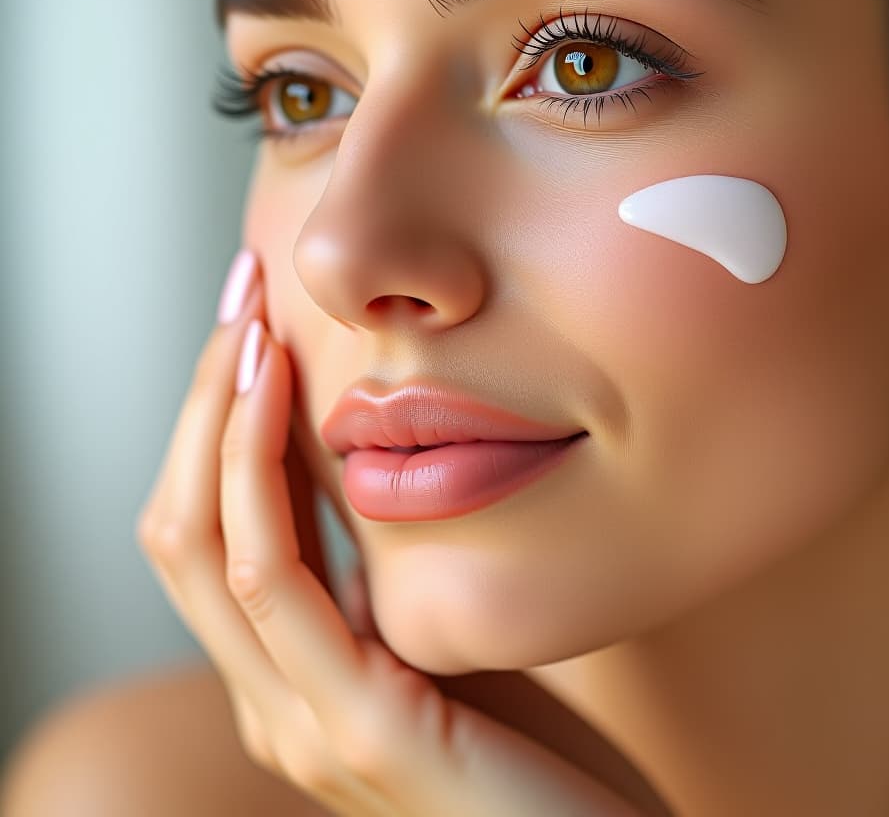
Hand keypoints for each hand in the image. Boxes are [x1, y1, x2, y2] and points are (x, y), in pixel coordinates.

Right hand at [136, 252, 649, 816]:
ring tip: (248, 324)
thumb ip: (390, 586)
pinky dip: (255, 476)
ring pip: (206, 544)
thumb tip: (366, 481)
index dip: (214, 425)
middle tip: (238, 295)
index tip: (250, 324)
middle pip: (183, 529)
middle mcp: (276, 703)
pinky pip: (271, 581)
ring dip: (217, 419)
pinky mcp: (357, 730)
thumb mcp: (448, 640)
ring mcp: (303, 723)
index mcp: (295, 680)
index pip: (212, 536)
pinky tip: (275, 394)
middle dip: (202, 401)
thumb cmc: (547, 751)